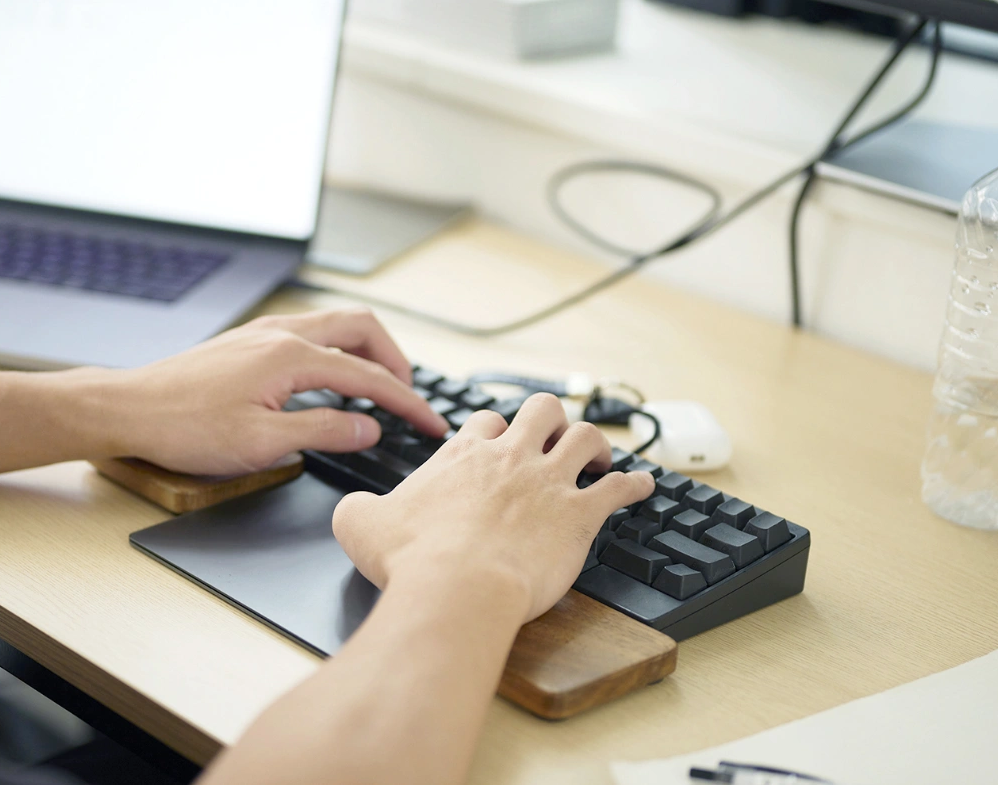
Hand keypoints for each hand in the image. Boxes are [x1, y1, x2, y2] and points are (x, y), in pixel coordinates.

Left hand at [93, 309, 447, 475]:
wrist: (128, 409)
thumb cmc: (185, 428)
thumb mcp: (263, 443)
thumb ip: (324, 431)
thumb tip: (368, 426)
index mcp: (291, 356)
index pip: (369, 375)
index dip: (408, 402)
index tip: (431, 423)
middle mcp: (281, 332)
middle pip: (361, 328)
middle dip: (396, 359)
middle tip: (410, 397)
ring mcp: (263, 331)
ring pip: (335, 325)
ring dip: (367, 350)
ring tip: (379, 387)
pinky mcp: (248, 340)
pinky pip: (310, 332)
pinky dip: (337, 350)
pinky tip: (331, 380)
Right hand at [332, 394, 654, 621]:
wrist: (456, 588)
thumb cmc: (410, 560)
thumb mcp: (360, 525)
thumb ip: (358, 509)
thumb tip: (354, 510)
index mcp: (462, 456)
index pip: (484, 423)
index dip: (492, 433)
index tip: (494, 446)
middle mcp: (509, 458)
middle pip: (541, 410)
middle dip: (550, 420)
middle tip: (553, 439)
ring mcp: (548, 482)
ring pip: (585, 436)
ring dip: (594, 444)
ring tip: (598, 458)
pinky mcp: (579, 514)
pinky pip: (619, 487)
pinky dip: (634, 484)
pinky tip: (643, 486)